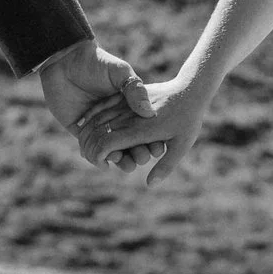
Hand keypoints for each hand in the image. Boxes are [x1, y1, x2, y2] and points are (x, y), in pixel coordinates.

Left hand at [36, 40, 153, 165]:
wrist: (64, 60)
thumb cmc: (95, 62)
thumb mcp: (119, 72)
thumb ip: (134, 90)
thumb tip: (149, 113)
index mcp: (128, 106)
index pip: (144, 128)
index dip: (152, 140)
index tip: (158, 147)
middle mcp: (115, 119)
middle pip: (131, 143)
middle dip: (139, 153)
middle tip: (143, 157)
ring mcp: (98, 127)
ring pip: (114, 151)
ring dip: (122, 160)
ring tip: (127, 162)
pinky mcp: (80, 132)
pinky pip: (92, 151)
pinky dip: (101, 158)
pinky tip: (108, 159)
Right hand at [75, 76, 207, 183]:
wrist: (190, 88)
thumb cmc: (189, 119)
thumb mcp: (182, 145)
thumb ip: (165, 166)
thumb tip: (150, 185)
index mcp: (140, 130)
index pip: (108, 143)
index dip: (98, 156)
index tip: (101, 164)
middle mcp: (130, 116)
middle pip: (98, 132)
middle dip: (88, 147)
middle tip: (88, 157)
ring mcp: (127, 104)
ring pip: (98, 118)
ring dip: (87, 132)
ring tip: (84, 144)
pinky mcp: (126, 95)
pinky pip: (103, 104)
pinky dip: (91, 115)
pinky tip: (83, 122)